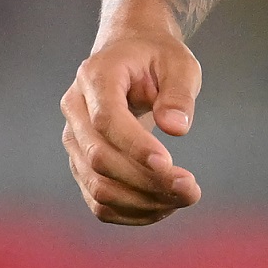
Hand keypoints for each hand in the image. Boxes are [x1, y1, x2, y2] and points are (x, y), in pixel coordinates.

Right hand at [59, 16, 205, 224]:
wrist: (130, 54)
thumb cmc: (156, 58)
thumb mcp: (179, 63)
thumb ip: (179, 92)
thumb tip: (177, 128)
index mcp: (95, 77)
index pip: (106, 119)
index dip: (135, 146)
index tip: (170, 164)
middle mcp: (75, 110)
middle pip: (100, 158)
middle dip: (148, 181)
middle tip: (192, 189)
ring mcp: (74, 140)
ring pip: (98, 186)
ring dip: (143, 202)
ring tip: (184, 198)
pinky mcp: (81, 164)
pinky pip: (99, 201)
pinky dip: (132, 212)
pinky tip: (165, 206)